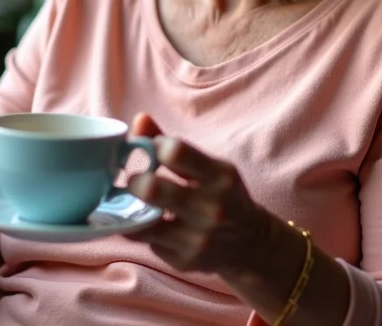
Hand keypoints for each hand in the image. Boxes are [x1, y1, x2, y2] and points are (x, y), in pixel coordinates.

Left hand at [125, 113, 271, 274]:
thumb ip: (172, 144)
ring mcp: (197, 238)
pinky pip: (148, 242)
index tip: (152, 149)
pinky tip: (149, 222)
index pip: (176, 152)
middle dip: (135, 181)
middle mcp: (211, 208)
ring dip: (131, 209)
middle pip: (153, 189)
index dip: (155, 146)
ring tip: (132, 201)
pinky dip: (143, 230)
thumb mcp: (208, 166)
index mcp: (219, 176)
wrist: (251, 243)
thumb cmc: (223, 194)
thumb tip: (139, 119)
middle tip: (134, 180)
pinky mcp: (184, 261)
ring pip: (143, 222)